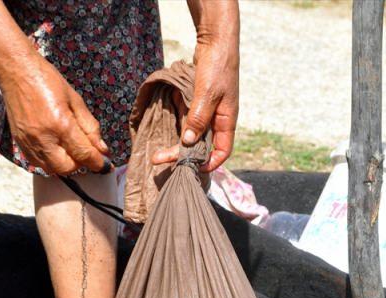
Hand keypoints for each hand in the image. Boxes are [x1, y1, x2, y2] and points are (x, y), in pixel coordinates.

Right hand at [0, 53, 110, 174]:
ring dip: (64, 163)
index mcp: (60, 124)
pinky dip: (49, 160)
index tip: (105, 165)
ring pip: (52, 169)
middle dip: (79, 163)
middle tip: (84, 151)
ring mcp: (29, 141)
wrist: (16, 71)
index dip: (98, 163)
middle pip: (67, 168)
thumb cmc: (48, 80)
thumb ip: (90, 126)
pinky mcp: (19, 142)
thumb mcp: (75, 100)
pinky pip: (37, 163)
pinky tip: (54, 147)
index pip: (84, 154)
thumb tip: (102, 149)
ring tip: (68, 148)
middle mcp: (43, 137)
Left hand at [152, 2, 238, 171]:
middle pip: (201, 145)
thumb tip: (188, 142)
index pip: (222, 152)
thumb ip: (198, 118)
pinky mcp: (197, 103)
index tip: (190, 168)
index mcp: (226, 121)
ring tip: (158, 150)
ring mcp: (207, 111)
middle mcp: (218, 120)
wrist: (215, 42)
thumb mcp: (207, 94)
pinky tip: (165, 127)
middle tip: (159, 158)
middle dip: (181, 154)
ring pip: (192, 134)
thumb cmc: (217, 67)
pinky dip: (177, 125)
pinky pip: (187, 120)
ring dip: (177, 142)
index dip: (209, 164)